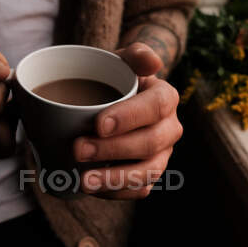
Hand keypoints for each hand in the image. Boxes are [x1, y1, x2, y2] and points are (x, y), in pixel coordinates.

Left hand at [73, 43, 182, 198]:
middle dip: (113, 149)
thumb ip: (135, 54)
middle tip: (78, 149)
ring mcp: (161, 154)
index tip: (98, 124)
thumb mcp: (120, 60)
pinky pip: (140, 190)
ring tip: (84, 181)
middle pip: (150, 143)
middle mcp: (170, 128)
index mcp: (166, 97)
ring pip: (148, 172)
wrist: (107, 100)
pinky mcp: (148, 174)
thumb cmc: (112, 79)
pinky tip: (93, 189)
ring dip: (116, 178)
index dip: (129, 117)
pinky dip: (117, 192)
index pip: (155, 107)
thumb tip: (152, 62)